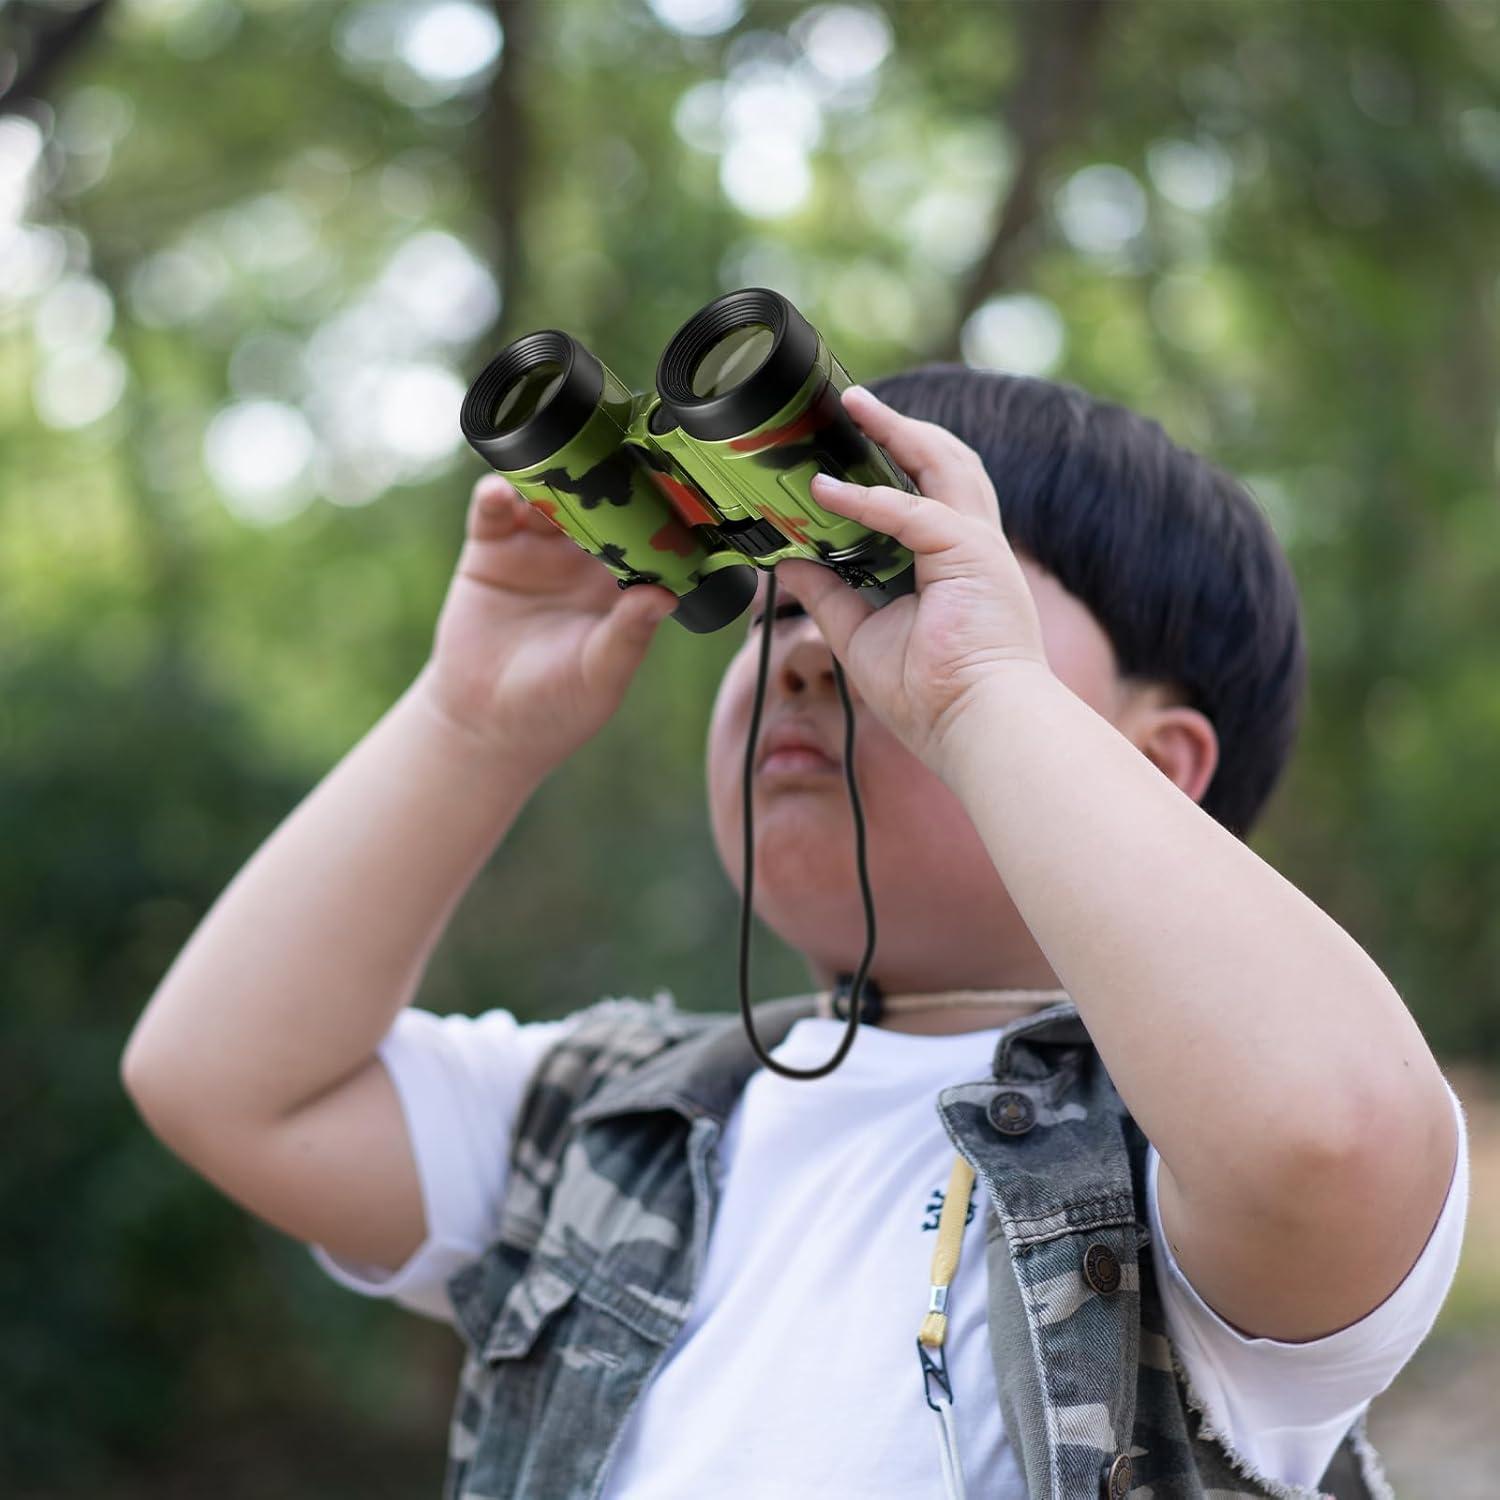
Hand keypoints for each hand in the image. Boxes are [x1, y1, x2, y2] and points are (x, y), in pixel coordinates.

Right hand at [418, 474, 677, 773]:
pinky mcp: (492, 549)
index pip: (642, 538)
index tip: (659, 491)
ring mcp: (537, 549)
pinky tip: (502, 492)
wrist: (486, 723)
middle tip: (606, 461)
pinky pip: (495, 512)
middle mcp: (582, 559)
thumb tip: (666, 596)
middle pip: (595, 505)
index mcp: (620, 585)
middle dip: (601, 482)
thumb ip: (629, 634)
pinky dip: (497, 495)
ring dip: (550, 479)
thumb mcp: (600, 674)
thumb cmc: (558, 705)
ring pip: (547, 497)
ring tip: (552, 470)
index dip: (650, 515)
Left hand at [776, 385, 1051, 773]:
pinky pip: (913, 513)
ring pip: (943, 462)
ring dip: (897, 432)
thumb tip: (783, 562)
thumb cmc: (931, 694)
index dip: (892, 460)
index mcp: (952, 561)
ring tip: (855, 408)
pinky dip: (869, 499)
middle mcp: (972, 543)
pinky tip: (828, 491)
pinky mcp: (971, 554)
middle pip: (943, 461)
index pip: (926, 492)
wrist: (974, 725)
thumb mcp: (859, 633)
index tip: (848, 444)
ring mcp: (978, 544)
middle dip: (899, 428)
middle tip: (852, 403)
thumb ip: (825, 593)